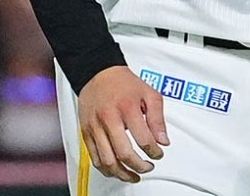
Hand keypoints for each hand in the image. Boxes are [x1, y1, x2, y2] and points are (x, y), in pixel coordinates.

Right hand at [78, 66, 169, 182]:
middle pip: (124, 153)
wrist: (98, 73)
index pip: (143, 138)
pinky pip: (95, 159)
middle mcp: (108, 118)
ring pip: (107, 161)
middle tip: (148, 167)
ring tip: (134, 175)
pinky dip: (107, 170)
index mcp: (127, 107)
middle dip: (139, 166)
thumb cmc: (123, 83)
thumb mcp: (149, 93)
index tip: (159, 154)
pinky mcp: (86, 133)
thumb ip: (158, 118)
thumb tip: (163, 140)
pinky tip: (117, 171)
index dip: (154, 151)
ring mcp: (95, 127)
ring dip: (123, 174)